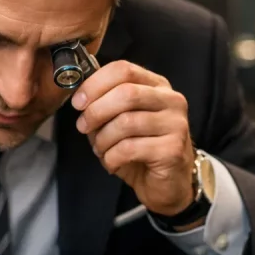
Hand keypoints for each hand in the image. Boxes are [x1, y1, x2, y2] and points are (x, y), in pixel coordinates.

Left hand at [72, 61, 195, 216]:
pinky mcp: (172, 149)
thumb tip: (81, 101)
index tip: (78, 102)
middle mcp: (171, 100)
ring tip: (101, 150)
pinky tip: (112, 163)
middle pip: (126, 93)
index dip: (95, 84)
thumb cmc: (141, 150)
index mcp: (157, 86)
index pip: (124, 70)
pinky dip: (112, 157)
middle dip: (96, 111)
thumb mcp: (121, 121)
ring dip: (103, 139)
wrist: (168, 185)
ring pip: (126, 122)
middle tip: (83, 127)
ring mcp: (175, 124)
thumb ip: (105, 105)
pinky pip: (130, 148)